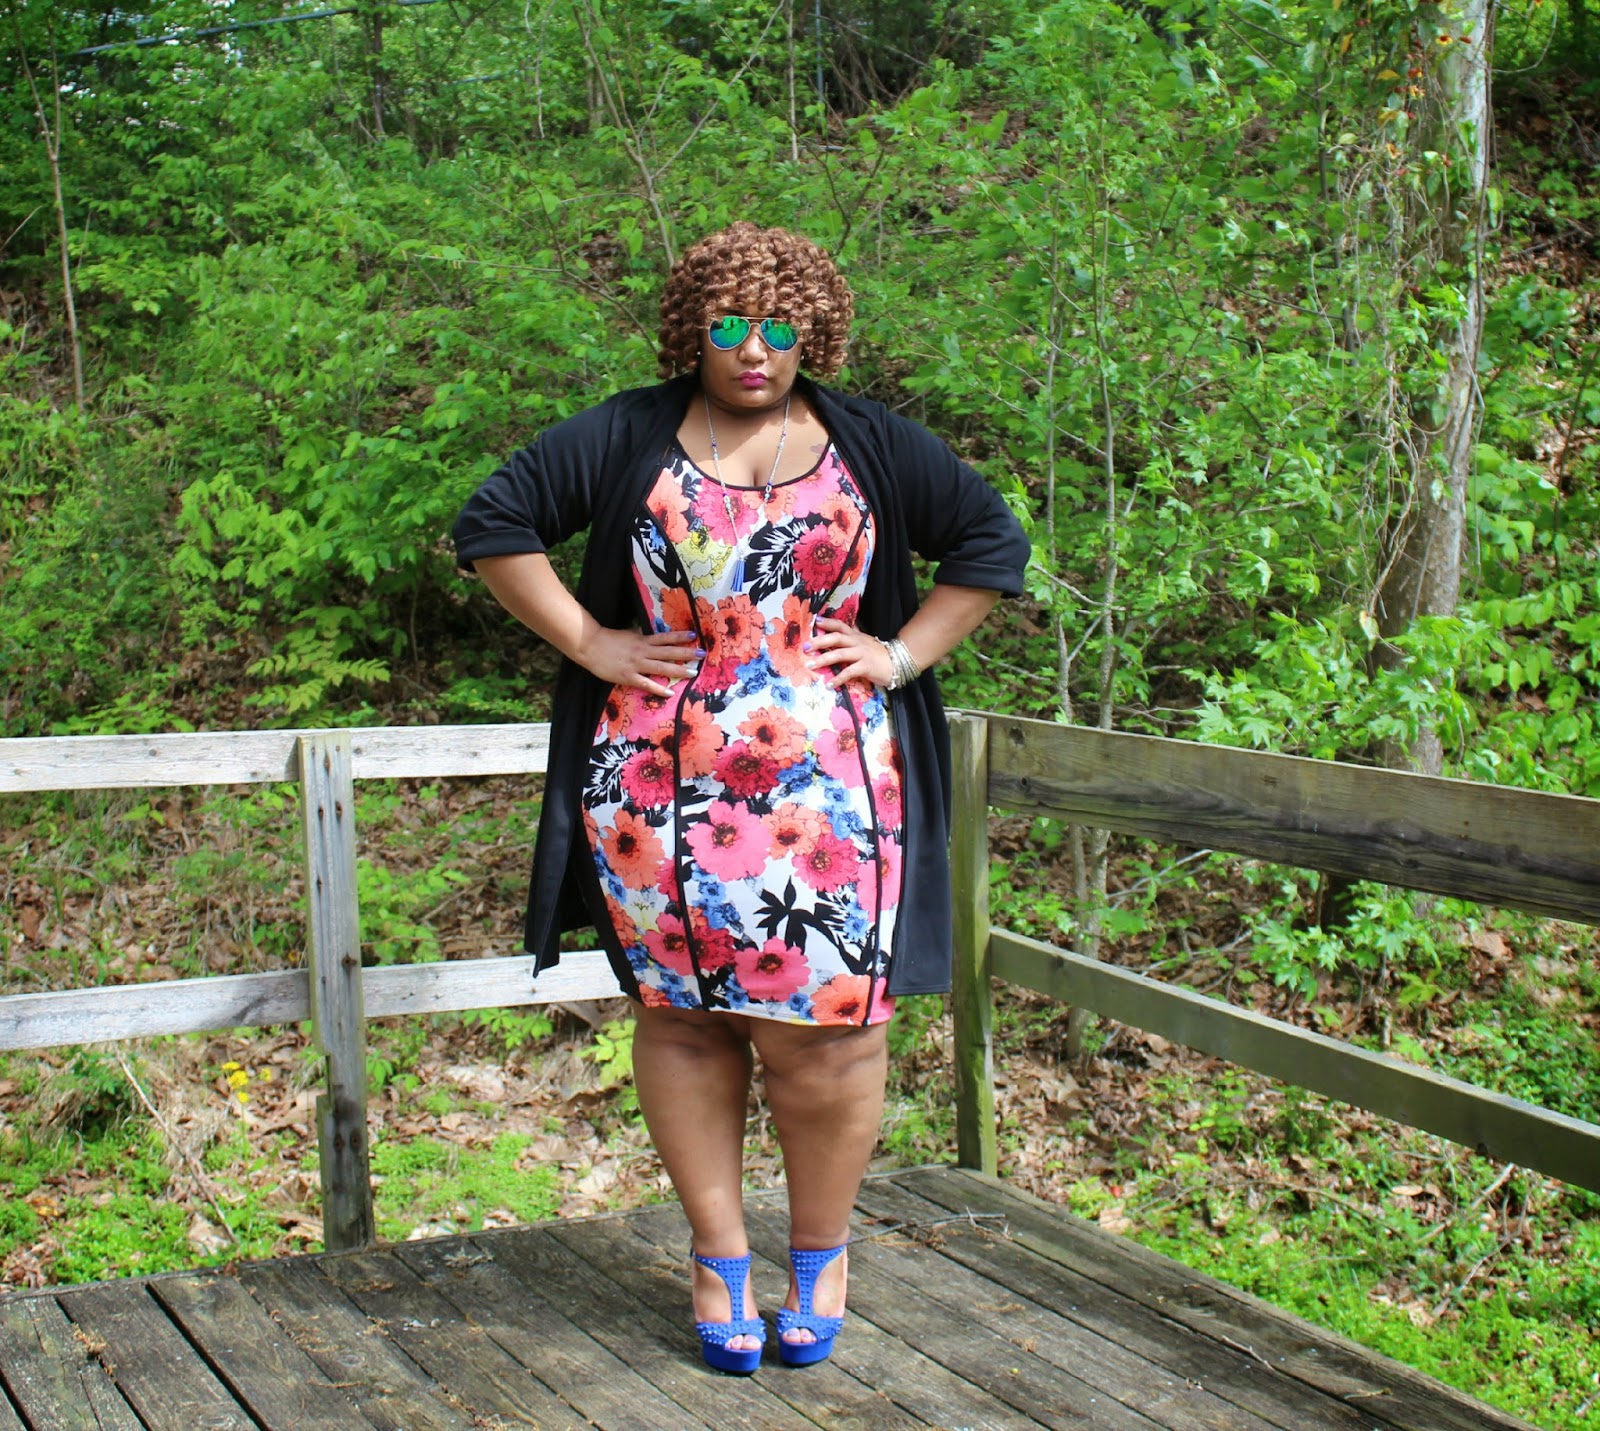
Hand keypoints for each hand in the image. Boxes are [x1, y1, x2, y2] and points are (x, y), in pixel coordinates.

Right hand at [575, 627, 701, 696]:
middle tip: (703, 654)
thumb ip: (640, 638)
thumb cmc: (607, 639)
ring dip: (679, 670)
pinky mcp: (628, 676)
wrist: (590, 645)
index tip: (694, 635)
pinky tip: (670, 691)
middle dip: (687, 653)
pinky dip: (659, 688)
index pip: (665, 638)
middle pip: (668, 652)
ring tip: (693, 672)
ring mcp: (636, 664)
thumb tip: (651, 638)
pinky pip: (646, 684)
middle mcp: (643, 651)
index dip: (680, 637)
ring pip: (661, 667)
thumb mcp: (628, 635)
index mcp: (642, 640)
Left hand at [806, 617, 891, 688]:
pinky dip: (838, 678)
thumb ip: (853, 636)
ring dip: (823, 659)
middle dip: (819, 642)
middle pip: (836, 638)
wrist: (899, 662)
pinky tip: (829, 684)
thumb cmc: (879, 654)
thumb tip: (841, 631)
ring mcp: (862, 654)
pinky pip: (849, 672)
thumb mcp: (865, 641)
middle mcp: (857, 642)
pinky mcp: (866, 667)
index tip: (815, 621)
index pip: (841, 626)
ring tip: (811, 665)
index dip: (828, 622)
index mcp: (856, 636)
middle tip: (805, 647)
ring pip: (840, 654)